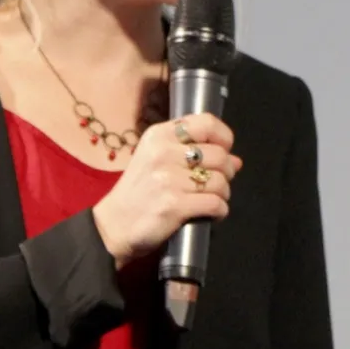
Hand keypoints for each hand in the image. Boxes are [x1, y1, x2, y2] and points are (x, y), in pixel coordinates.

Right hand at [92, 113, 240, 268]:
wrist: (113, 226)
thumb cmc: (139, 192)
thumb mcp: (157, 161)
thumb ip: (195, 154)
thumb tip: (236, 161)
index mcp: (159, 135)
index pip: (207, 123)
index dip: (224, 138)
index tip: (223, 152)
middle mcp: (163, 153)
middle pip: (219, 155)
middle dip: (226, 172)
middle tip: (216, 183)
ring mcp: (168, 179)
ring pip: (220, 181)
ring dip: (223, 194)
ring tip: (211, 199)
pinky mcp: (174, 205)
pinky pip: (216, 204)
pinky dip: (220, 211)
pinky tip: (211, 213)